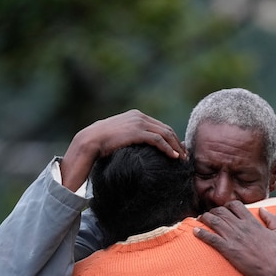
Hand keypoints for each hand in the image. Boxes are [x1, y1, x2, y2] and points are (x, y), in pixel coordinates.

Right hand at [60, 110, 185, 190]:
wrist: (90, 140)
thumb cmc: (101, 142)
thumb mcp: (118, 136)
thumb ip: (130, 137)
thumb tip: (137, 148)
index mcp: (136, 115)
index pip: (160, 126)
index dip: (171, 138)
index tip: (178, 150)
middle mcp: (139, 116)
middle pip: (166, 129)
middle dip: (177, 143)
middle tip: (185, 156)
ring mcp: (139, 123)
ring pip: (165, 134)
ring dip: (176, 147)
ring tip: (183, 159)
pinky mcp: (137, 132)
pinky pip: (159, 140)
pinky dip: (168, 149)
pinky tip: (174, 157)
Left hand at [194, 202, 275, 275]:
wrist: (275, 270)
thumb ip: (272, 219)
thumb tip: (262, 209)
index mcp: (252, 222)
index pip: (235, 205)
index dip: (227, 205)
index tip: (224, 209)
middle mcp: (241, 226)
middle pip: (221, 211)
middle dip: (214, 211)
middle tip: (209, 215)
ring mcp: (233, 237)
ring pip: (214, 221)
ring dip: (204, 218)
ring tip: (199, 219)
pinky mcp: (227, 249)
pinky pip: (211, 238)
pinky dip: (201, 233)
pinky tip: (195, 231)